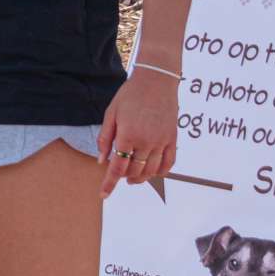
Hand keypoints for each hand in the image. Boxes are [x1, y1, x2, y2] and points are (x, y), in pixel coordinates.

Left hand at [97, 70, 176, 197]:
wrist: (156, 81)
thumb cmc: (130, 95)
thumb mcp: (111, 114)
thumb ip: (105, 138)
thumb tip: (101, 160)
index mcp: (127, 135)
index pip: (117, 167)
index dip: (109, 183)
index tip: (104, 194)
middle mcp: (146, 141)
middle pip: (134, 171)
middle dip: (124, 177)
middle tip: (118, 176)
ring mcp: (161, 141)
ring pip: (152, 170)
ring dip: (141, 177)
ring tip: (133, 178)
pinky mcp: (172, 139)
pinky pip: (169, 163)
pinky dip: (161, 172)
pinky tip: (153, 173)